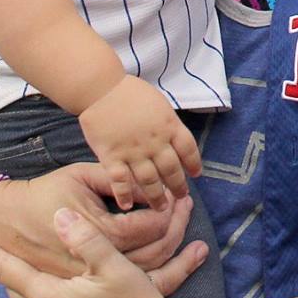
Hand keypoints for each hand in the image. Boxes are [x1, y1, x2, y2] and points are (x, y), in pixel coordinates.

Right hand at [0, 162, 195, 277]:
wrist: (1, 222)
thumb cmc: (42, 195)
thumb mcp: (79, 177)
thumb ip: (116, 179)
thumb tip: (152, 185)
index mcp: (97, 235)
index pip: (151, 227)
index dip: (171, 218)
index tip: (179, 206)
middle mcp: (93, 268)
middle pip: (155, 254)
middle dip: (178, 233)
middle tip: (190, 222)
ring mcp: (88, 289)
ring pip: (148, 280)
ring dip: (178, 265)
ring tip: (196, 248)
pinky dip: (157, 297)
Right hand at [78, 77, 202, 209]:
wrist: (101, 88)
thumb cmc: (130, 92)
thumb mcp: (159, 103)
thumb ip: (167, 123)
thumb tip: (175, 138)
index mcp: (170, 126)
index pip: (189, 149)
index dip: (194, 164)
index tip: (196, 174)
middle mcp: (155, 142)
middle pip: (172, 170)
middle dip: (178, 186)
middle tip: (181, 197)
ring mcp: (134, 152)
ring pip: (150, 180)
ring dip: (156, 196)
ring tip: (160, 208)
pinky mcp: (112, 157)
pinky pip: (120, 181)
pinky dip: (124, 195)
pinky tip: (127, 206)